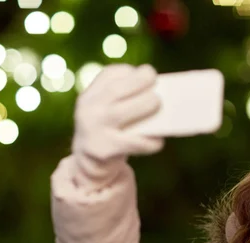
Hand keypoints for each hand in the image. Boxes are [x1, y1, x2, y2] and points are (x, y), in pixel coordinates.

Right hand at [71, 64, 164, 186]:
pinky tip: (159, 141)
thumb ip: (125, 100)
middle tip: (158, 87)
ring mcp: (93, 129)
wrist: (88, 164)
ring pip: (120, 113)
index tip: (148, 73)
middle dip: (140, 83)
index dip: (130, 72)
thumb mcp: (107, 110)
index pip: (109, 75)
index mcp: (90, 95)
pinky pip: (132, 143)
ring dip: (144, 106)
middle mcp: (88, 109)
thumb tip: (162, 95)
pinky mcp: (103, 150)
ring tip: (158, 105)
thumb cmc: (109, 130)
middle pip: (115, 90)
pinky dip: (150, 142)